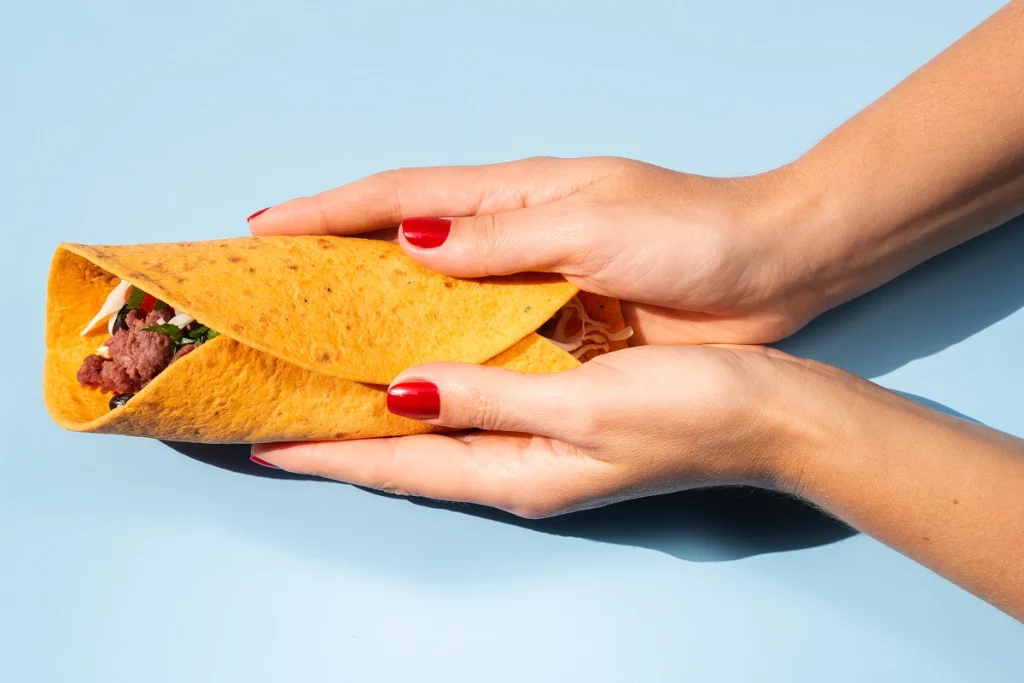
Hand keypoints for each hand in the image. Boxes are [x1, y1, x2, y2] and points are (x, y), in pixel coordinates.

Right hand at [249, 157, 819, 344]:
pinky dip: (441, 353)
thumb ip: (504, 240)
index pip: (402, 196)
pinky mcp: (560, 326)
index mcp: (518, 197)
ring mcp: (533, 284)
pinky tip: (408, 376)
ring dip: (380, 317)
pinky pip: (483, 339)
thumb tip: (410, 243)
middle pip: (405, 247)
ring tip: (318, 348)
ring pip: (437, 300)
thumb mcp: (596, 226)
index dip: (330, 211)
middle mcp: (514, 238)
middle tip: (273, 293)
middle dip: (336, 263)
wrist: (771, 268)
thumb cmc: (693, 233)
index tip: (264, 229)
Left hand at [250, 344, 810, 517]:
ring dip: (382, 413)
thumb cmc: (690, 411)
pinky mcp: (564, 416)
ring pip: (438, 429)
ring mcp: (542, 445)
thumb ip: (490, 399)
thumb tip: (403, 392)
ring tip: (330, 390)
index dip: (330, 454)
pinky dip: (434, 390)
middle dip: (342, 438)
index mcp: (517, 472)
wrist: (772, 415)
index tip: (265, 444)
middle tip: (281, 413)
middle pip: (408, 454)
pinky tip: (420, 367)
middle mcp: (519, 466)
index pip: (400, 464)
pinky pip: (475, 406)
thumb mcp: (584, 407)